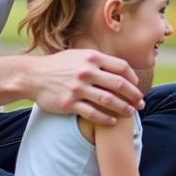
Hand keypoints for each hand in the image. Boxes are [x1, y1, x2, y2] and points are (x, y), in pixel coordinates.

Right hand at [27, 49, 142, 125]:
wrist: (34, 76)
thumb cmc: (59, 65)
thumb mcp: (78, 55)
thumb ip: (98, 60)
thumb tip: (119, 66)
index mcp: (91, 58)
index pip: (121, 67)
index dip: (132, 77)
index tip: (136, 85)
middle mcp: (86, 72)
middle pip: (119, 84)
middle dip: (133, 95)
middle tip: (141, 102)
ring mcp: (77, 88)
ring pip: (108, 100)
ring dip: (123, 108)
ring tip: (130, 112)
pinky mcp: (69, 103)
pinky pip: (92, 113)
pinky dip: (106, 118)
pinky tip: (113, 121)